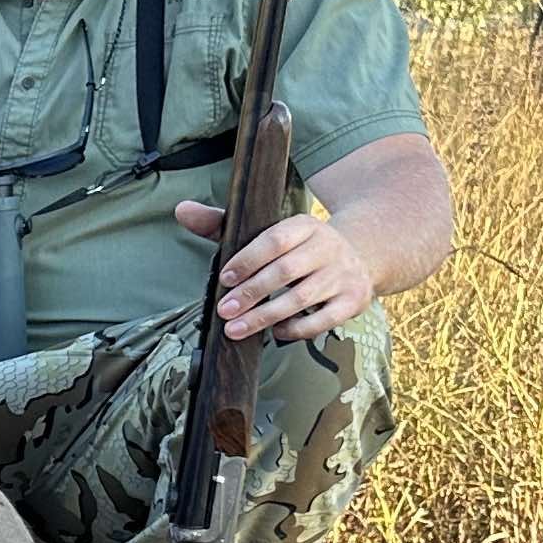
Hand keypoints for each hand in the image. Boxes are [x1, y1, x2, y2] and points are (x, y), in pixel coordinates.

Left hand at [175, 195, 374, 341]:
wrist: (359, 256)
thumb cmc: (297, 248)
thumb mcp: (267, 231)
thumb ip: (222, 224)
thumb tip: (182, 210)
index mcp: (304, 225)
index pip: (275, 240)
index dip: (248, 260)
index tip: (225, 278)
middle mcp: (327, 246)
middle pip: (286, 271)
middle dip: (251, 293)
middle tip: (224, 311)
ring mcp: (343, 274)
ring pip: (301, 298)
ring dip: (265, 316)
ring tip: (236, 329)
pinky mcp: (353, 299)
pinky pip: (322, 320)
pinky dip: (296, 329)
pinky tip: (276, 332)